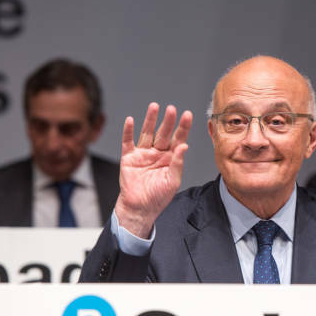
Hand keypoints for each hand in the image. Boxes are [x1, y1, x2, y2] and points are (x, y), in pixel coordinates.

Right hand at [114, 102, 192, 237]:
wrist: (139, 208)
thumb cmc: (158, 197)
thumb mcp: (172, 181)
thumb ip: (178, 163)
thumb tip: (184, 145)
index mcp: (170, 158)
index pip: (178, 139)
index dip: (183, 127)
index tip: (187, 115)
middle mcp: (157, 153)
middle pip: (163, 133)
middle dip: (167, 121)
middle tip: (171, 109)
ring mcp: (143, 154)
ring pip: (147, 133)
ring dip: (150, 120)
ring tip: (154, 107)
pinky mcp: (129, 157)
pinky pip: (128, 142)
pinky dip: (128, 131)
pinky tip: (131, 120)